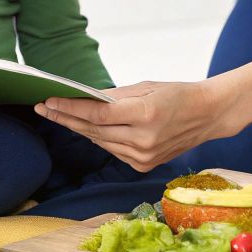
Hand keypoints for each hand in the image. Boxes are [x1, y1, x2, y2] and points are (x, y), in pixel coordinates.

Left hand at [34, 80, 229, 171]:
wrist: (208, 115)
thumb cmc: (178, 95)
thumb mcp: (146, 87)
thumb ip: (114, 97)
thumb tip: (85, 100)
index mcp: (145, 115)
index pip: (97, 115)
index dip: (70, 108)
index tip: (50, 101)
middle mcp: (143, 140)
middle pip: (94, 131)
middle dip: (66, 118)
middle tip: (44, 108)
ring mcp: (144, 156)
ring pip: (101, 142)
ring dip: (79, 129)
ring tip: (58, 115)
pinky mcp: (144, 165)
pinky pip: (113, 150)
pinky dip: (99, 138)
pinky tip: (84, 128)